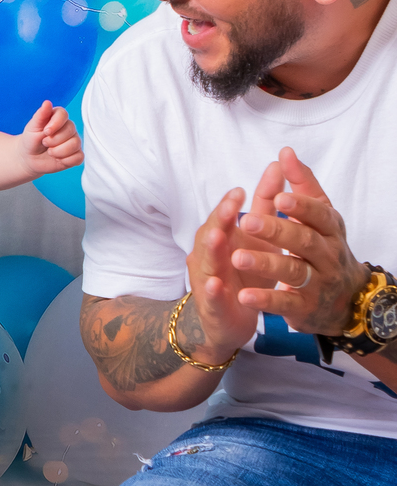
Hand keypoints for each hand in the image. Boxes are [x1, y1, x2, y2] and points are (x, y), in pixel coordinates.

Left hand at [19, 101, 82, 174]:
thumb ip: (41, 115)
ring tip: (50, 152)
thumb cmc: (31, 140)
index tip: (45, 132)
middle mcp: (69, 128)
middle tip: (44, 143)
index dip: (56, 123)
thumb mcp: (32, 127)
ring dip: (59, 151)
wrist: (29, 158)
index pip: (64, 114)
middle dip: (54, 140)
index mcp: (58, 117)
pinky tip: (58, 159)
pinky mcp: (76, 155)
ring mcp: (74, 141)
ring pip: (75, 144)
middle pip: (70, 130)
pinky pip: (79, 157)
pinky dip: (66, 160)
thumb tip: (47, 102)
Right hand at [183, 168, 283, 360]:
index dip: (230, 204)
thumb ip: (266, 203)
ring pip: (207, 261)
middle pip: (211, 232)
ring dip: (212, 248)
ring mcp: (207, 280)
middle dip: (219, 219)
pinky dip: (212, 290)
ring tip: (220, 235)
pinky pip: (210, 297)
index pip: (224, 216)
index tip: (241, 189)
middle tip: (231, 205)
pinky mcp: (212, 306)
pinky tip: (217, 283)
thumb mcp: (260, 237)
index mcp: (222, 237)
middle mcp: (209, 255)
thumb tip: (278, 166)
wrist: (229, 319)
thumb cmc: (245, 272)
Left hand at [231, 147, 367, 336]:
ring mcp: (318, 283)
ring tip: (237, 257)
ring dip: (265, 264)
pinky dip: (265, 299)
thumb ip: (303, 186)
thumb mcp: (321, 217)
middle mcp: (328, 256)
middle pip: (304, 241)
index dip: (301, 206)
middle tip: (246, 221)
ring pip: (293, 271)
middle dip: (276, 230)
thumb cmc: (325, 248)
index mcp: (331, 230)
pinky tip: (244, 296)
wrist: (347, 300)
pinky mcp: (305, 308)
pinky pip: (285, 303)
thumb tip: (285, 153)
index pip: (320, 214)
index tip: (279, 196)